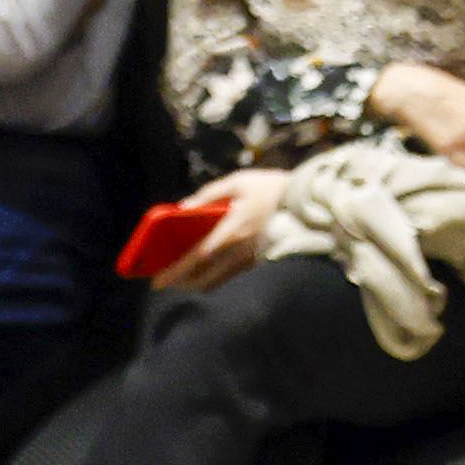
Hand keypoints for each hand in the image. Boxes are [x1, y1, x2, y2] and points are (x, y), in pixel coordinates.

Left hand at [153, 167, 292, 295]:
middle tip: (166, 282)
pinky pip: (229, 276)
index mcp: (232, 229)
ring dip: (196, 283)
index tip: (157, 281)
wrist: (307, 201)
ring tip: (182, 279)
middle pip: (204, 277)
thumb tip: (183, 207)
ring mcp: (250, 259)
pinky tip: (205, 270)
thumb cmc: (270, 188)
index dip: (175, 271)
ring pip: (217, 281)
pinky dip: (213, 278)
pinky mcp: (258, 261)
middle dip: (181, 283)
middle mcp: (239, 250)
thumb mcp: (239, 181)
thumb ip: (209, 194)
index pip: (196, 256)